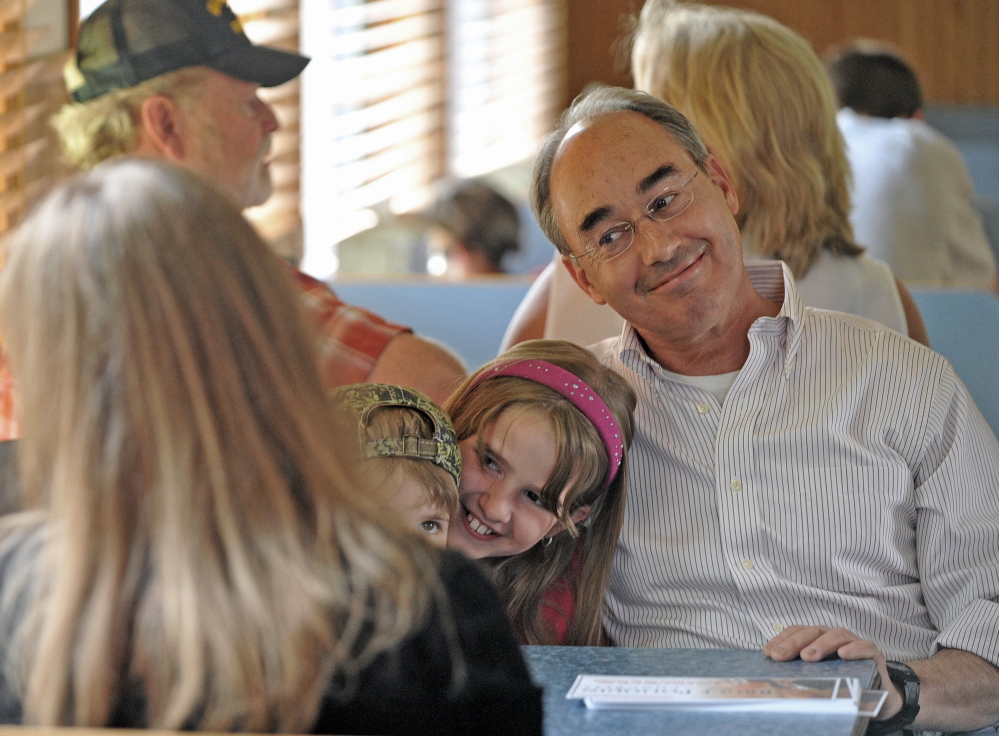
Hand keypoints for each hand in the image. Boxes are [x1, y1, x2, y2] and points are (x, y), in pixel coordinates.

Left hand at [762, 625, 902, 720]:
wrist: (877, 697)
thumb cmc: (842, 683)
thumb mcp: (818, 677)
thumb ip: (800, 672)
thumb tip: (773, 677)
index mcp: (817, 639)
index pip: (797, 632)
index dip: (782, 639)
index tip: (767, 653)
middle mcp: (833, 637)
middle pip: (812, 632)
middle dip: (794, 643)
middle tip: (780, 656)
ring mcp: (854, 643)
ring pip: (837, 634)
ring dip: (821, 644)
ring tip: (807, 657)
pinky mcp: (874, 654)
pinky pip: (865, 646)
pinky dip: (855, 648)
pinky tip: (843, 654)